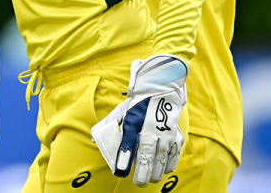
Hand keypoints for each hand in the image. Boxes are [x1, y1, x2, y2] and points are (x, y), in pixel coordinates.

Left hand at [91, 55, 187, 186]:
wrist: (161, 88)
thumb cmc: (138, 102)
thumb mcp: (121, 110)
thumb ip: (108, 125)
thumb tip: (94, 140)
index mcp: (133, 122)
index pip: (127, 144)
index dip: (123, 158)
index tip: (119, 171)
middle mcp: (149, 129)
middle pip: (146, 155)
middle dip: (142, 172)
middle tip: (138, 183)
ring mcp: (165, 132)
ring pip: (161, 157)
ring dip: (156, 171)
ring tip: (150, 179)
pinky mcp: (176, 133)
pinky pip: (174, 153)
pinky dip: (169, 163)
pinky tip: (165, 170)